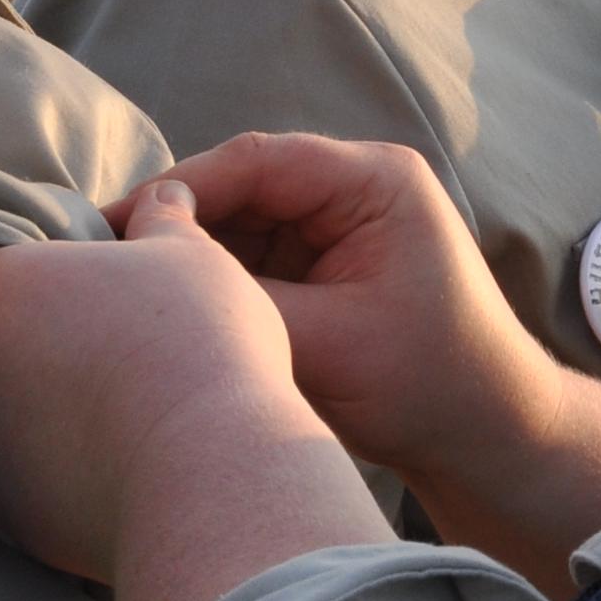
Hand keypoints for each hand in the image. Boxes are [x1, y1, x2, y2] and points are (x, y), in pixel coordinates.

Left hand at [0, 192, 298, 589]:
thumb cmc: (197, 344)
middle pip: (1, 336)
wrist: (208, 479)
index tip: (112, 290)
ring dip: (49, 402)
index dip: (65, 271)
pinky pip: (24, 470)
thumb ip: (162, 218)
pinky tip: (114, 458)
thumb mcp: (191, 255)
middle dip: (49, 338)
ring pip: (8, 406)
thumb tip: (164, 198)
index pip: (13, 262)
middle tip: (121, 348)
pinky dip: (58, 462)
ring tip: (122, 407)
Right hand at [158, 132, 600, 587]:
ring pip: (242, 223)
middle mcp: (358, 188)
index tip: (117, 223)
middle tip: (109, 258)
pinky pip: (256, 257)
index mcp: (376, 181)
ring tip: (130, 286)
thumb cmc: (432, 386)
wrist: (491, 438)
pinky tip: (173, 309)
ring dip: (195, 254)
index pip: (259, 162)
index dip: (181, 187)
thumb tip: (157, 275)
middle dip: (180, 222)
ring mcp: (342, 225)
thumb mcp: (329, 344)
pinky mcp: (327, 264)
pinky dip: (218, 282)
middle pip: (244, 186)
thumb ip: (243, 300)